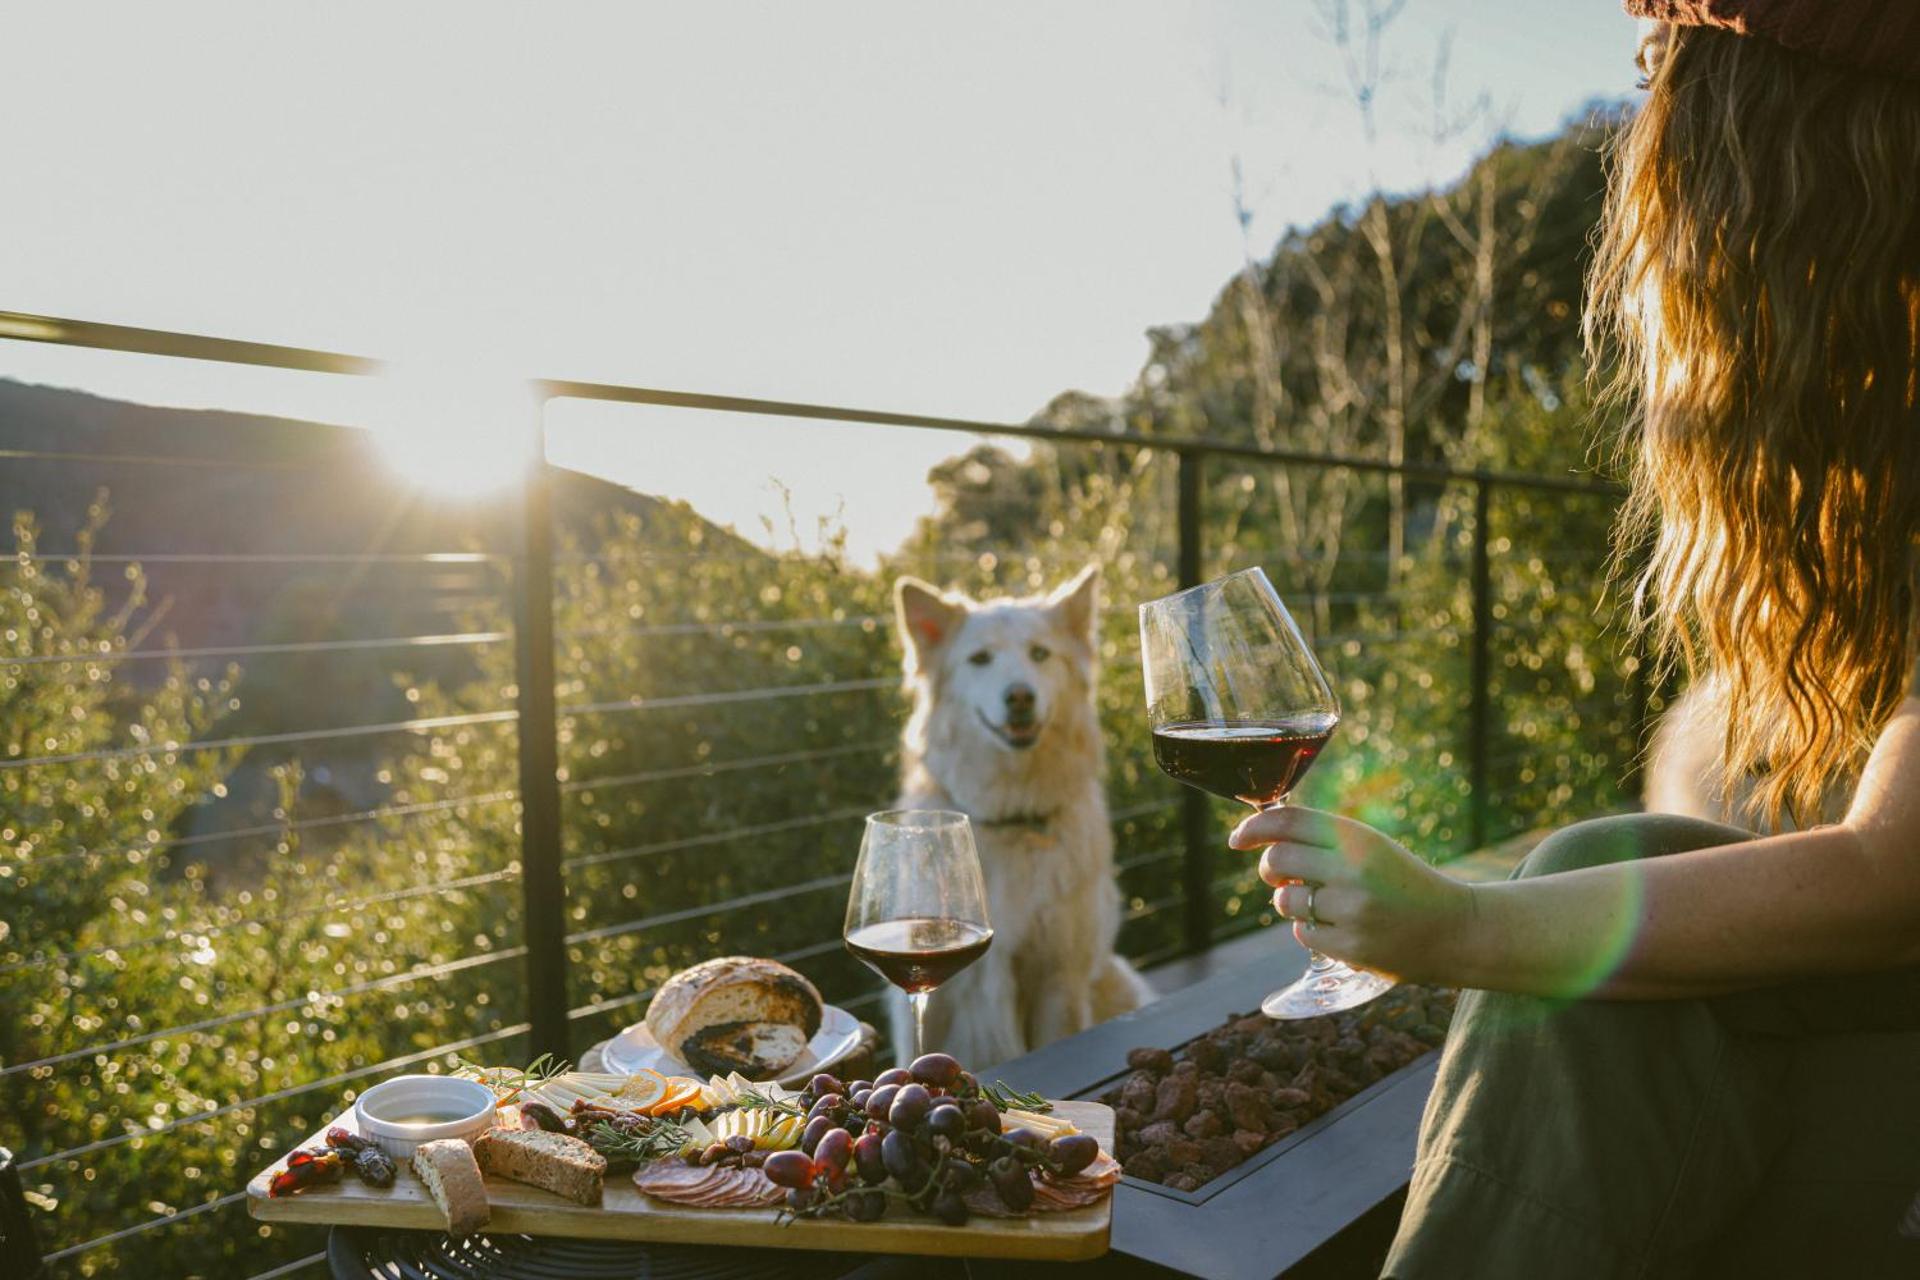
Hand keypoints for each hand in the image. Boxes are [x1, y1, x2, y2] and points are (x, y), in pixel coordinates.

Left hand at [1229, 806, 1475, 983]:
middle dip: (1270, 869)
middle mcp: (1354, 869)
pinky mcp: (1351, 946)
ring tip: (1324, 905)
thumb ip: (1323, 839)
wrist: (1454, 929)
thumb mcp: (1370, 848)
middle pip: (1277, 860)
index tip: (1237, 839)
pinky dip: (1311, 930)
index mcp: (1359, 837)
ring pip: (1285, 900)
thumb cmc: (1403, 884)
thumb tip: (1262, 838)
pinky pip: (1302, 933)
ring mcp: (1352, 910)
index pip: (1288, 821)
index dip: (1254, 827)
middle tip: (1283, 876)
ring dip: (1292, 902)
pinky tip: (1341, 928)